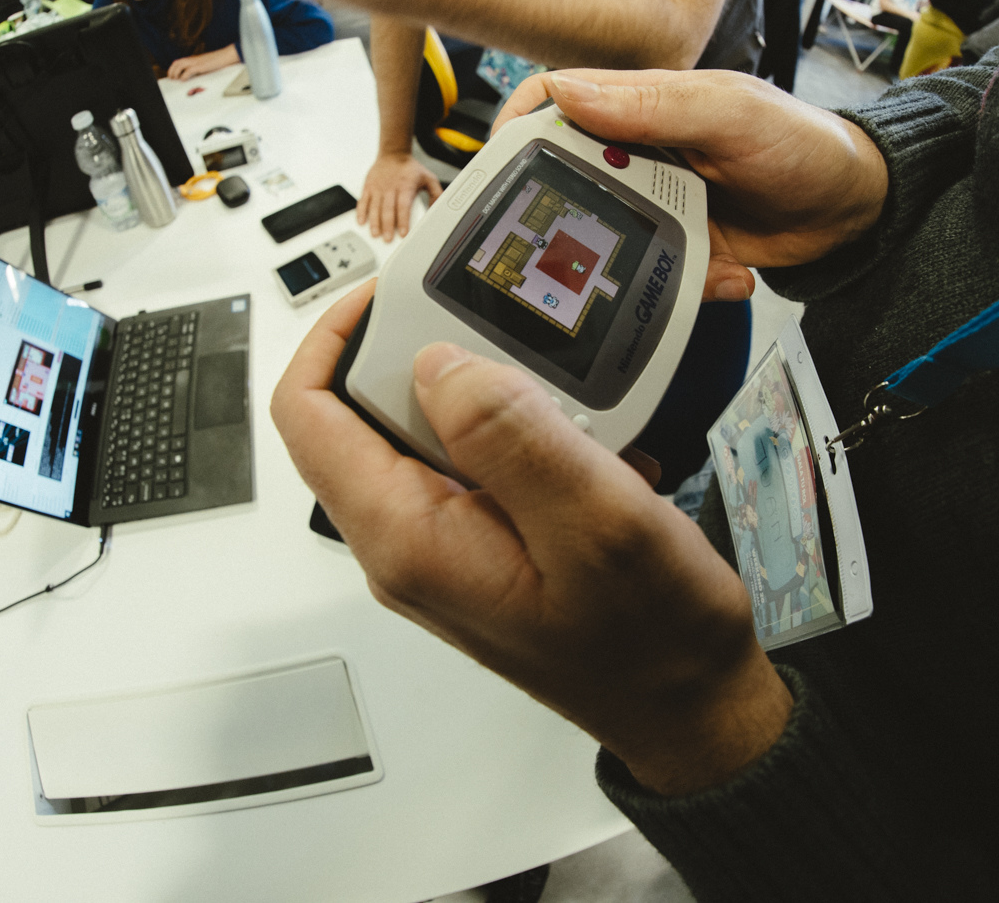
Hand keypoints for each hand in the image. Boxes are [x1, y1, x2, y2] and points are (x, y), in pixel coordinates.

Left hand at [166, 45, 238, 80]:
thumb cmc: (220, 61)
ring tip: (175, 79)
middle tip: (171, 78)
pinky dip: (184, 75)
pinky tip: (183, 79)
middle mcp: (194, 59)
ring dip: (175, 73)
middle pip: (177, 62)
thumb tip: (196, 77)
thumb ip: (201, 69)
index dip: (173, 68)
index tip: (172, 75)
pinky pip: (189, 70)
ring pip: (180, 65)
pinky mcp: (201, 66)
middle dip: (171, 70)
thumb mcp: (207, 65)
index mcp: (195, 59)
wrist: (227, 55)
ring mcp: (197, 62)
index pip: (179, 61)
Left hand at [272, 284, 791, 795]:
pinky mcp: (478, 544)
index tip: (394, 291)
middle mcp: (408, 546)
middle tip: (490, 321)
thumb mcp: (598, 524)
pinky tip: (578, 438)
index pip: (308, 415)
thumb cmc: (653, 642)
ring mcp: (440, 547)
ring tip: (551, 384)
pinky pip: (470, 462)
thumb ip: (512, 438)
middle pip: (358, 414)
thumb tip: (438, 365)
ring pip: (419, 433)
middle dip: (418, 353)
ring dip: (480, 392)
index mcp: (410, 540)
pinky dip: (515, 430)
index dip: (334, 335)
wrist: (690, 707)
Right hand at [358, 151, 442, 241]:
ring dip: (374, 222)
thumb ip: (436, 194)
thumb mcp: (428, 178)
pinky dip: (361, 212)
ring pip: (374, 207)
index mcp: (405, 186)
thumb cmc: (410, 168)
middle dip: (387, 226)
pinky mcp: (368, 186)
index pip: (403, 206)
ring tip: (375, 234)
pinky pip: (363, 200)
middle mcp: (390, 187)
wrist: (393, 152)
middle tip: (388, 239)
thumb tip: (438, 209)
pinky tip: (361, 222)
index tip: (403, 233)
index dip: (403, 221)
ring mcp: (378, 187)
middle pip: (388, 209)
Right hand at [494, 69, 889, 269]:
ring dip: (642, 262)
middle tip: (584, 246)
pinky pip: (654, 277)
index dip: (517, 128)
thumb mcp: (730, 113)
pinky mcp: (678, 249)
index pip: (555, 104)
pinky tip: (730, 275)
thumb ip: (654, 105)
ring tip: (696, 261)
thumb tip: (569, 92)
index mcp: (640, 107)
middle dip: (573, 218)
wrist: (855, 208)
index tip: (497, 167)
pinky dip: (690, 285)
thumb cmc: (801, 143)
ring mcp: (656, 205)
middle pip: (567, 182)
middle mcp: (637, 155)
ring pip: (608, 241)